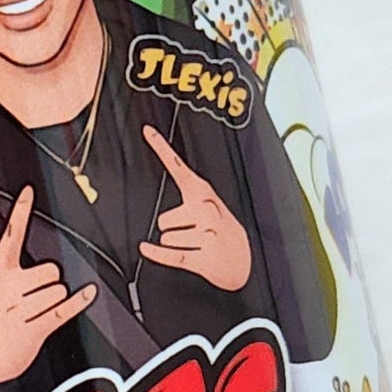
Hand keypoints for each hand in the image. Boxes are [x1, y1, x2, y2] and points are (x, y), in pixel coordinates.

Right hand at [0, 184, 97, 385]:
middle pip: (49, 268)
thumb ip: (8, 264)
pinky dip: (79, 301)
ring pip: (58, 290)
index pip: (9, 236)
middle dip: (50, 280)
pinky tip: (87, 293)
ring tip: (37, 309)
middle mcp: (5, 288)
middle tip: (36, 293)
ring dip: (55, 299)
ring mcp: (18, 310)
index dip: (20, 211)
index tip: (29, 191)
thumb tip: (30, 248)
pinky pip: (64, 310)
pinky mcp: (33, 330)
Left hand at [139, 125, 253, 291]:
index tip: (147, 131)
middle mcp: (206, 209)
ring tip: (194, 243)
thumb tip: (173, 166)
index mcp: (204, 192)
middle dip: (171, 228)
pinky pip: (168, 254)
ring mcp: (206, 234)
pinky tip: (147, 248)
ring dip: (174, 243)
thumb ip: (190, 187)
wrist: (243, 260)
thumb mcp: (210, 203)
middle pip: (164, 220)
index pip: (179, 167)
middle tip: (191, 231)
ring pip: (165, 238)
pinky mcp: (202, 257)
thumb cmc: (221, 229)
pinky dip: (155, 253)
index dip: (162, 148)